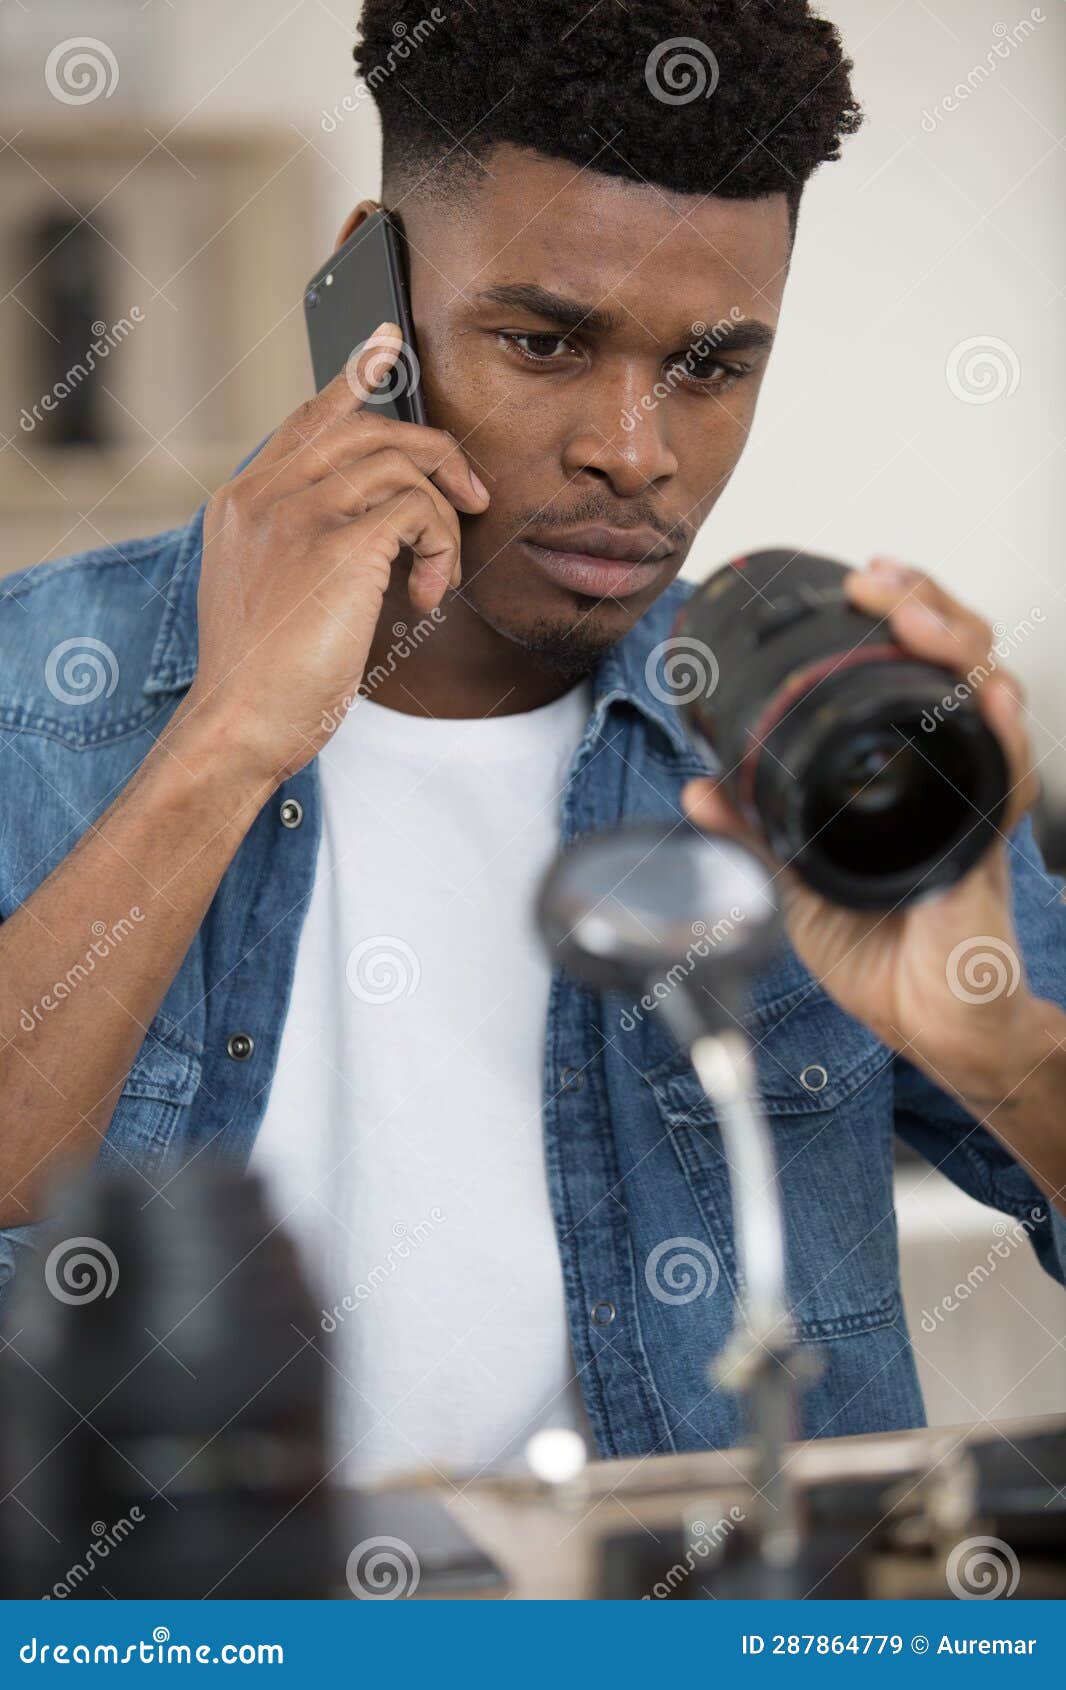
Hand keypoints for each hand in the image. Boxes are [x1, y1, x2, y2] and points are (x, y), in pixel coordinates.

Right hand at [179, 324, 489, 788]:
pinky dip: (441, 550)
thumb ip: (304, 542)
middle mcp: (265, 494)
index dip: (354, 376)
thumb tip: (379, 523)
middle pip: (369, 428)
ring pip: (403, 466)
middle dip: (436, 455)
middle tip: (472, 497)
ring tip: (438, 577)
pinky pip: (419, 511)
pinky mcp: (338, 544)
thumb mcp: (270, 592)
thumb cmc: (262, 677)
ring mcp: (298, 513)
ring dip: (443, 521)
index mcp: (244, 501)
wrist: (240, 723)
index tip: (389, 344)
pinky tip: (427, 598)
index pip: (309, 419)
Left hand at [682, 557, 1040, 1090]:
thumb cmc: (879, 950)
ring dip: (957, 647)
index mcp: (905, 767)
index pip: (911, 667)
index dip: (894, 616)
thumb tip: (700, 788)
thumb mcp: (797, 879)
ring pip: (987, 697)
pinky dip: (998, 732)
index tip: (854, 585)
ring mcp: (972, 798)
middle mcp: (947, 769)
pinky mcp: (986, 844)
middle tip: (880, 583)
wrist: (924, 1020)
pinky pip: (1006, 778)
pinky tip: (987, 697)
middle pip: (958, 659)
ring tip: (918, 618)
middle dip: (927, 605)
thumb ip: (756, 830)